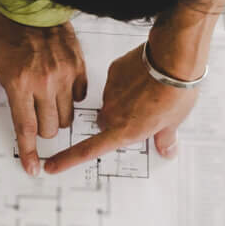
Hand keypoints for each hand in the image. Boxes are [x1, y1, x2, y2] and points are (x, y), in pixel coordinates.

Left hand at [0, 7, 86, 174]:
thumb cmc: (2, 23)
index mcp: (19, 82)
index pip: (26, 129)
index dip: (30, 152)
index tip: (33, 167)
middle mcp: (45, 81)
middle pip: (50, 127)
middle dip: (40, 129)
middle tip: (31, 117)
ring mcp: (65, 73)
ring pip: (66, 115)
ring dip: (55, 115)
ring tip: (44, 100)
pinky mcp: (78, 64)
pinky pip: (80, 95)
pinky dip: (70, 98)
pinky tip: (58, 87)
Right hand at [45, 42, 199, 173]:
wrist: (172, 60)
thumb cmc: (173, 92)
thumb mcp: (173, 122)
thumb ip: (165, 138)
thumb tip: (168, 150)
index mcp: (124, 131)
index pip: (88, 151)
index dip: (66, 160)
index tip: (51, 165)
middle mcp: (113, 114)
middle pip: (105, 123)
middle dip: (117, 121)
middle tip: (142, 114)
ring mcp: (111, 93)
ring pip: (112, 101)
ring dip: (126, 100)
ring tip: (149, 92)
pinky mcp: (113, 73)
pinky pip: (116, 82)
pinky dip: (127, 82)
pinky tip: (144, 78)